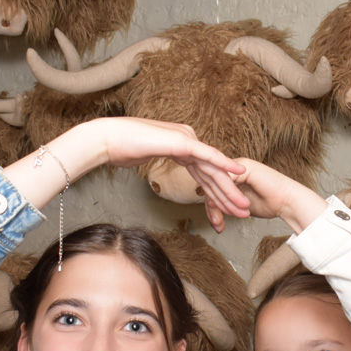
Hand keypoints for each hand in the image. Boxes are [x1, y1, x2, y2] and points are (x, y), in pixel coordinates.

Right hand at [4, 117, 249, 220]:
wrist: (106, 139)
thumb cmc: (119, 150)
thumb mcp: (145, 161)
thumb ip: (156, 164)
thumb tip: (155, 173)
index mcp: (181, 147)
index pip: (203, 175)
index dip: (217, 193)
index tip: (228, 209)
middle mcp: (188, 142)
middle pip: (213, 174)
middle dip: (229, 195)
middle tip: (244, 211)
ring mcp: (186, 139)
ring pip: (213, 169)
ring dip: (230, 189)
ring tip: (243, 206)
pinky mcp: (182, 141)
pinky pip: (206, 156)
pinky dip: (223, 164)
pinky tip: (238, 173)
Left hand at [206, 159, 325, 234]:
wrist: (288, 202)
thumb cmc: (269, 204)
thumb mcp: (239, 207)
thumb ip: (225, 204)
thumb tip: (211, 210)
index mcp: (232, 175)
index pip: (213, 189)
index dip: (212, 208)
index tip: (216, 225)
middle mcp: (234, 168)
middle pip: (212, 187)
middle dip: (212, 210)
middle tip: (217, 225)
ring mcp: (238, 166)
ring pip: (217, 186)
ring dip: (218, 206)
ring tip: (223, 221)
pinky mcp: (244, 168)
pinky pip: (227, 182)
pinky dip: (226, 198)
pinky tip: (233, 209)